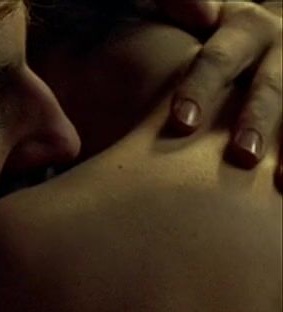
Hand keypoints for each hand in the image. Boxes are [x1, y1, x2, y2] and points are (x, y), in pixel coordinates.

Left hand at [158, 1, 282, 190]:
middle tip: (242, 155)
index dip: (200, 88)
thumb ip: (180, 5)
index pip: (217, 59)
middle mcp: (280, 45)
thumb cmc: (213, 35)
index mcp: (242, 26)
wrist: (265, 38)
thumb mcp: (192, 11)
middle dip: (257, 119)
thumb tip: (198, 10)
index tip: (182, 122)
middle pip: (270, 86)